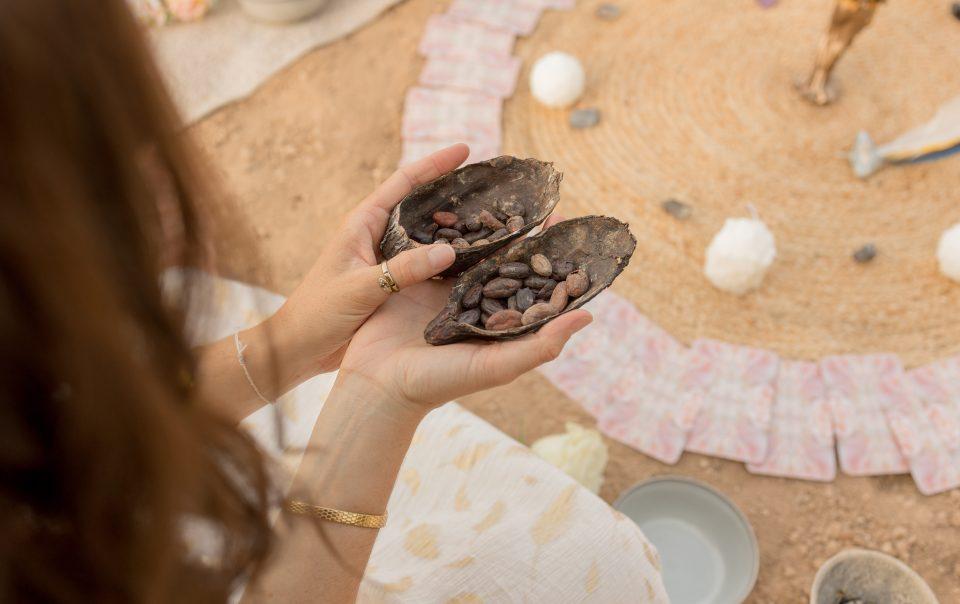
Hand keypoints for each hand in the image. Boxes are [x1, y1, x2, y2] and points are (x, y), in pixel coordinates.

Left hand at [268, 145, 470, 378]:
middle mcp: (376, 236)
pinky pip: (425, 263)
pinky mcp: (391, 284)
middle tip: (488, 185)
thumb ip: (402, 271)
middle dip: (451, 191)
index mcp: (362, 224)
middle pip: (419, 204)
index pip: (403, 183)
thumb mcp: (360, 289)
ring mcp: (385, 260)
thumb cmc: (318, 313)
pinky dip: (448, 259)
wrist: (298, 348)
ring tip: (490, 218)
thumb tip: (450, 251)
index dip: (434, 164)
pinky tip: (473, 262)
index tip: (464, 149)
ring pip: (425, 235)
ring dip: (453, 226)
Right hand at [337, 215, 592, 409]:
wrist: (376, 383)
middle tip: (545, 203)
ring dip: (487, 226)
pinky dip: (447, 227)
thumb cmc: (438, 383)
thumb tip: (588, 317)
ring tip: (505, 193)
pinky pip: (434, 246)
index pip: (532, 289)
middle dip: (524, 236)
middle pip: (505, 262)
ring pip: (472, 250)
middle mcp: (475, 304)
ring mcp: (444, 289)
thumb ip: (540, 345)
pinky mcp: (415, 278)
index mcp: (498, 324)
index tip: (573, 235)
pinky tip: (457, 200)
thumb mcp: (494, 367)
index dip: (554, 266)